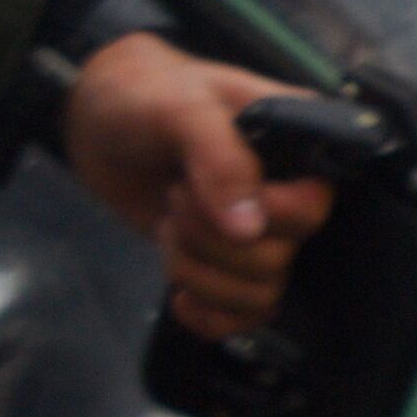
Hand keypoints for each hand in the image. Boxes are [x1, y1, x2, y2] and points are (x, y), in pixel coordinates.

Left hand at [61, 35, 336, 340]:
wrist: (101, 123)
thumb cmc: (147, 98)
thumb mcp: (182, 109)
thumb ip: (221, 160)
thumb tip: (250, 230)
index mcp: (302, 144)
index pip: (315, 205)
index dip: (263, 213)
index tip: (205, 190)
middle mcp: (292, 193)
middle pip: (281, 256)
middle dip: (209, 240)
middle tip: (174, 199)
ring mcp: (262, 234)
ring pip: (260, 293)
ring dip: (199, 273)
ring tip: (169, 230)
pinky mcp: (229, 266)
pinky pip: (244, 318)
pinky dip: (208, 315)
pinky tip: (179, 294)